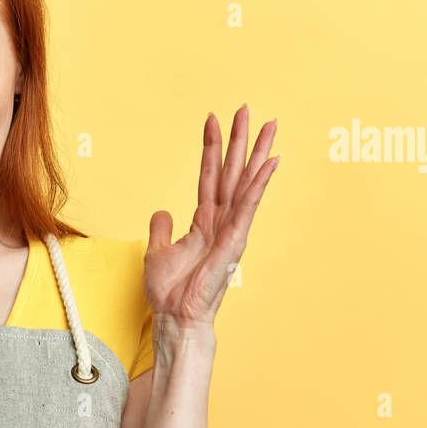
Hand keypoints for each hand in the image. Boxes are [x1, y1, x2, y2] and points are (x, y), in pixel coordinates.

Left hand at [143, 104, 277, 329]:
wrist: (176, 318)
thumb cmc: (170, 292)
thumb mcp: (158, 253)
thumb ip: (162, 229)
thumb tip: (162, 211)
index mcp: (204, 222)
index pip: (209, 176)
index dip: (211, 148)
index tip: (213, 119)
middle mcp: (221, 222)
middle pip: (231, 172)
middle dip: (239, 141)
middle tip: (246, 109)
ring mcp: (230, 231)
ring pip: (244, 184)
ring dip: (255, 154)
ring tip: (268, 126)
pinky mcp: (234, 243)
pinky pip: (247, 208)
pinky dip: (258, 185)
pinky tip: (269, 163)